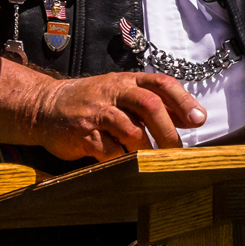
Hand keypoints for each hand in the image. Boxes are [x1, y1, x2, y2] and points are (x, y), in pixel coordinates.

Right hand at [28, 73, 206, 161]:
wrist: (45, 106)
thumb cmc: (92, 102)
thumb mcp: (122, 94)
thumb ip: (154, 104)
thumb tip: (191, 118)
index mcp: (128, 81)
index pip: (162, 84)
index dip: (183, 101)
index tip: (199, 120)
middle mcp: (114, 92)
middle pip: (149, 105)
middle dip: (168, 130)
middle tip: (177, 151)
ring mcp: (97, 112)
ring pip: (130, 130)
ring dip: (146, 149)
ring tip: (152, 161)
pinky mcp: (82, 134)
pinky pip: (108, 150)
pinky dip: (121, 159)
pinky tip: (125, 163)